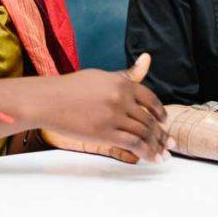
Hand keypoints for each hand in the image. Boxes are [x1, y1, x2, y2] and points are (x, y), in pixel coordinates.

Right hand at [37, 53, 169, 162]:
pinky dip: (147, 152)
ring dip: (156, 146)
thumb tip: (147, 58)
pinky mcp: (105, 133)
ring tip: (163, 154)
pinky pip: (133, 143)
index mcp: (121, 82)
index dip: (160, 112)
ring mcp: (114, 115)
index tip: (164, 121)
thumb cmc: (72, 88)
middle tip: (169, 142)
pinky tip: (152, 158)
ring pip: (143, 133)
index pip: (150, 98)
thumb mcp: (101, 76)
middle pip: (148, 119)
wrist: (48, 100)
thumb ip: (126, 75)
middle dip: (161, 133)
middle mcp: (121, 98)